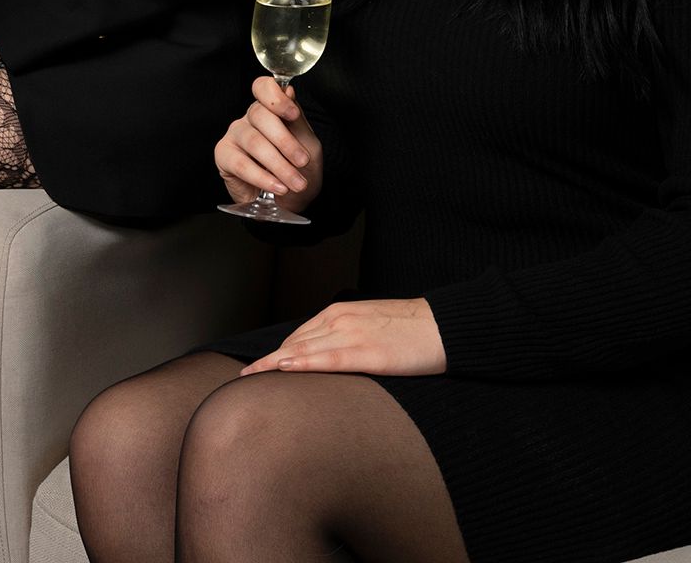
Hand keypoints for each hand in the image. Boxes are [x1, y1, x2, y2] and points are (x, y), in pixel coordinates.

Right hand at [214, 75, 323, 209]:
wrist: (291, 201)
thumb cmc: (299, 170)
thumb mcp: (308, 145)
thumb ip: (298, 121)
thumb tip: (288, 91)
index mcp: (271, 110)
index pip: (263, 88)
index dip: (275, 97)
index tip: (292, 114)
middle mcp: (250, 119)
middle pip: (260, 115)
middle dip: (285, 141)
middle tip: (302, 162)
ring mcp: (235, 135)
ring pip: (254, 142)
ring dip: (279, 165)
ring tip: (295, 183)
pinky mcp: (224, 156)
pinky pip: (240, 163)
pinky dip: (262, 177)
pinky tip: (277, 187)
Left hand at [239, 298, 445, 377]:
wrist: (445, 325)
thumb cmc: (412, 330)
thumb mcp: (370, 326)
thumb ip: (347, 337)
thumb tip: (329, 357)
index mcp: (340, 312)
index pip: (299, 335)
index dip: (276, 352)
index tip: (258, 366)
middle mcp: (340, 319)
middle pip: (295, 342)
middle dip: (269, 360)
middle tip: (245, 376)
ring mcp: (352, 334)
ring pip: (303, 349)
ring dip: (274, 363)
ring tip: (251, 377)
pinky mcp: (367, 352)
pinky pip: (328, 358)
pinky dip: (303, 363)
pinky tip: (285, 369)